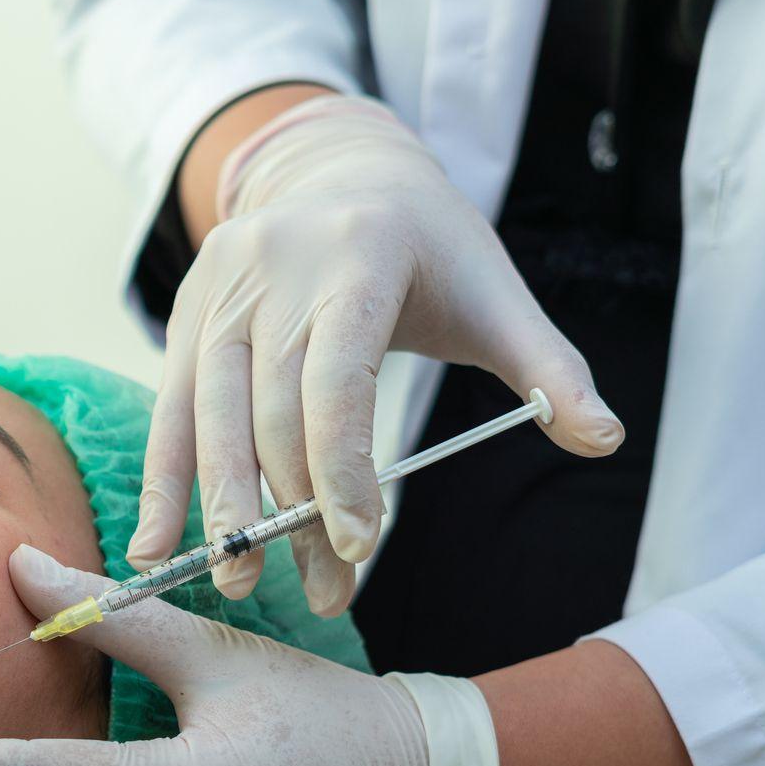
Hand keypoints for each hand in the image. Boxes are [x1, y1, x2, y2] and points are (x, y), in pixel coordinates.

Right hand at [135, 92, 624, 615]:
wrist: (340, 171)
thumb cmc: (428, 250)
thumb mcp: (496, 295)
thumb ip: (549, 368)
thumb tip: (606, 437)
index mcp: (356, 257)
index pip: (338, 382)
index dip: (344, 471)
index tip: (359, 548)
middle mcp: (273, 267)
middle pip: (274, 413)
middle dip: (296, 513)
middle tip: (326, 594)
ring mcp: (218, 288)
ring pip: (211, 416)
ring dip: (223, 509)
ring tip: (241, 582)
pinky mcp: (185, 313)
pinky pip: (170, 409)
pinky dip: (166, 481)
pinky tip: (158, 544)